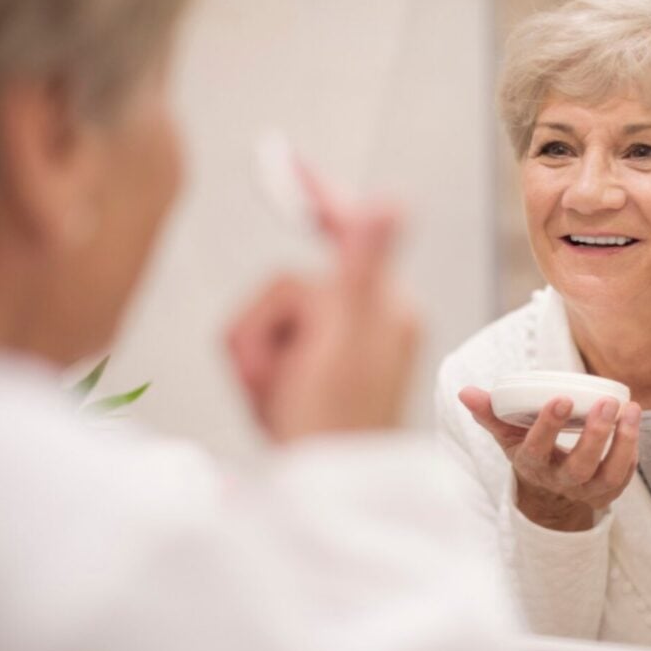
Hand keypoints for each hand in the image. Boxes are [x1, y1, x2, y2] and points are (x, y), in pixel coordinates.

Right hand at [227, 166, 418, 441]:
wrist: (327, 492)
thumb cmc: (340, 420)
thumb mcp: (349, 336)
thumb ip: (365, 265)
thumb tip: (393, 202)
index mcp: (383, 302)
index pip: (344, 232)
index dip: (314, 194)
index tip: (285, 158)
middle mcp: (366, 318)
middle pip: (284, 289)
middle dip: (263, 334)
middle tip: (276, 381)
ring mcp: (340, 346)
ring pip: (267, 323)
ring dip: (257, 363)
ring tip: (276, 401)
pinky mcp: (318, 371)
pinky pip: (267, 353)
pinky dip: (259, 380)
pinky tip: (274, 408)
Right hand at [458, 387, 641, 531]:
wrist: (549, 490)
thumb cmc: (530, 449)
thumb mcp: (507, 433)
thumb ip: (489, 412)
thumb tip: (465, 391)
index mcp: (532, 464)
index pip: (537, 448)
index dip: (549, 426)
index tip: (561, 398)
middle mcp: (560, 482)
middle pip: (580, 467)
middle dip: (595, 435)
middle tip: (606, 403)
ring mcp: (587, 490)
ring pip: (610, 473)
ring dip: (623, 442)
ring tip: (631, 409)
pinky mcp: (609, 492)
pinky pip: (625, 475)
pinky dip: (632, 450)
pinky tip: (634, 421)